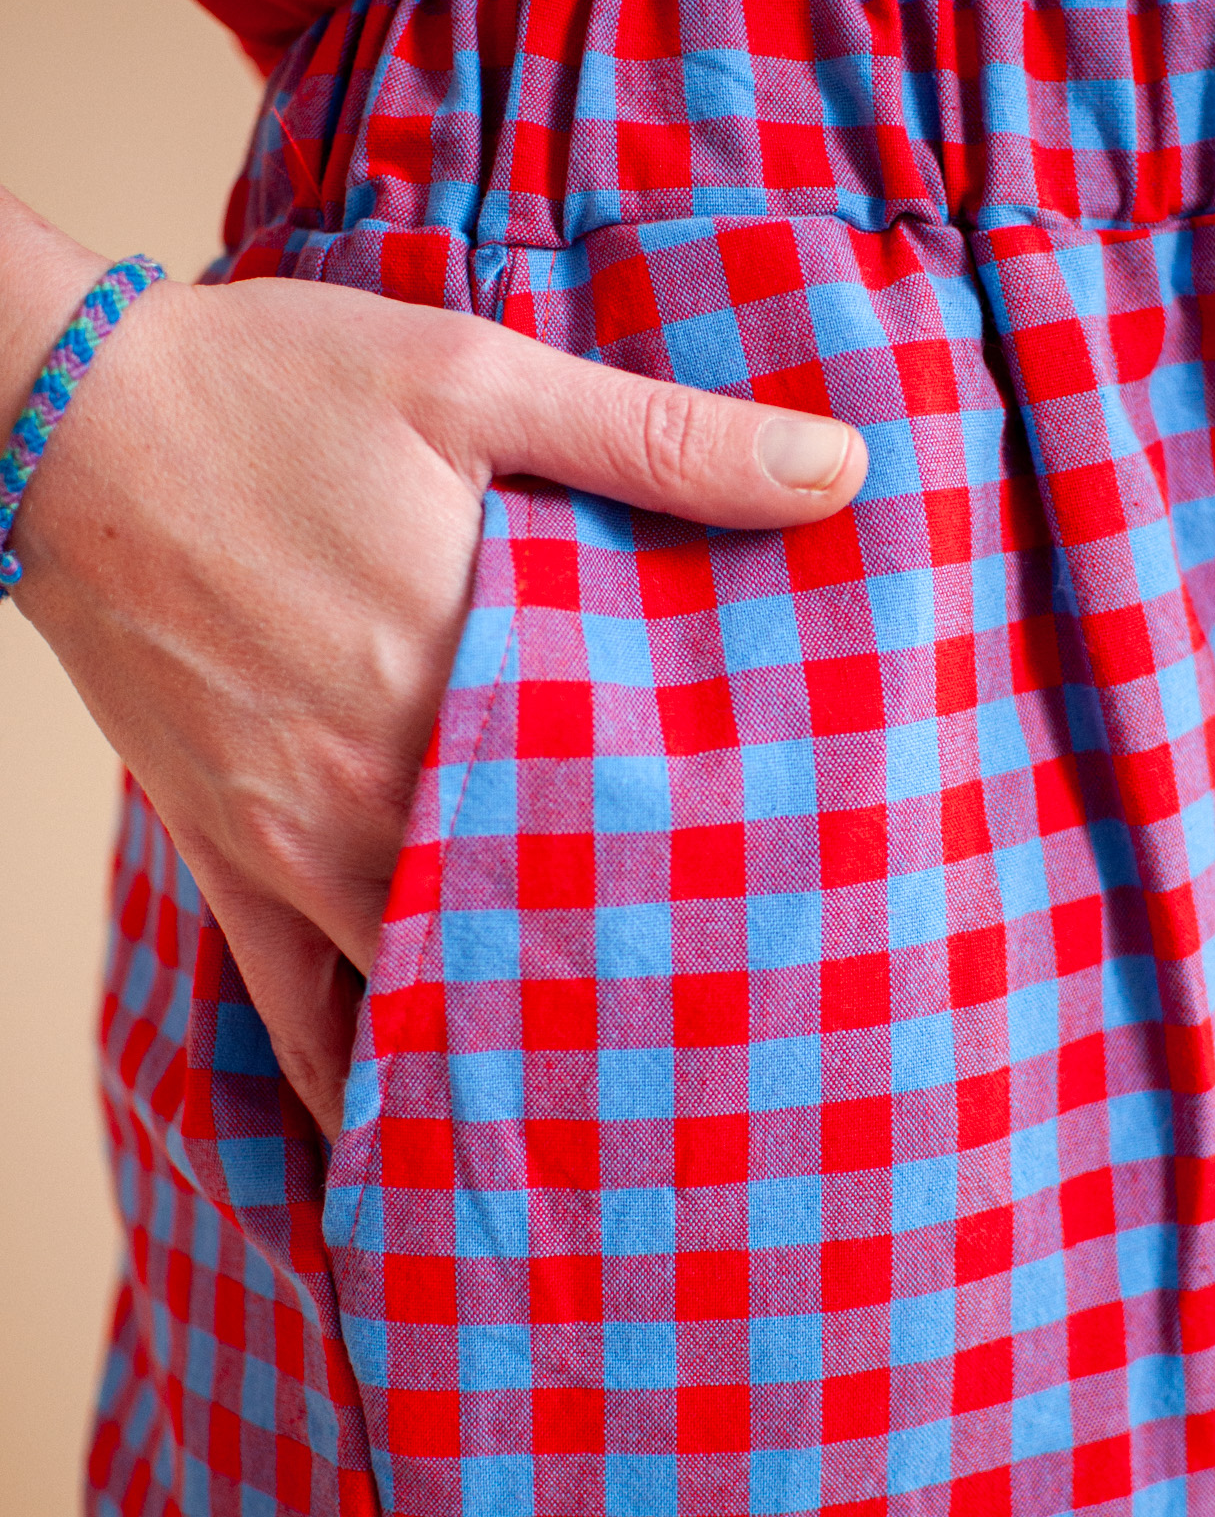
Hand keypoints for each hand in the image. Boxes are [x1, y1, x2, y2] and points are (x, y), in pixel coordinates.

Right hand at [12, 270, 866, 1137]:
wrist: (67, 417)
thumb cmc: (275, 388)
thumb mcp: (476, 377)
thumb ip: (655, 438)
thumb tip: (836, 469)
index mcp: (464, 677)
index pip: (625, 818)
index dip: (720, 880)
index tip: (806, 925)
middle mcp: (381, 790)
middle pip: (539, 928)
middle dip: (640, 980)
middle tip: (746, 1040)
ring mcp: (294, 841)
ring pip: (427, 993)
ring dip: (518, 1041)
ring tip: (620, 1101)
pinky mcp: (225, 856)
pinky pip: (288, 1013)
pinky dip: (356, 1083)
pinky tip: (415, 1140)